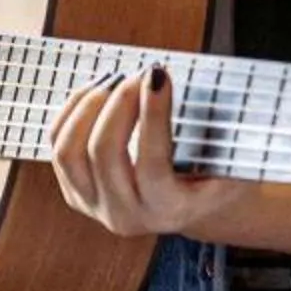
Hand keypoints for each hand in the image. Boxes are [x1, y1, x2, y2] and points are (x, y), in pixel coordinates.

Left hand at [49, 65, 236, 240]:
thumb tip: (224, 93)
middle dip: (119, 103)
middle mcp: (127, 216)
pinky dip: (72, 112)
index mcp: (171, 210)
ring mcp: (95, 207)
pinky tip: (96, 91)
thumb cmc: (216, 173)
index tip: (157, 75)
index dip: (153, 115)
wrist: (193, 204)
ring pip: (70, 152)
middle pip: (104, 154)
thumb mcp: (232, 160)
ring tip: (115, 80)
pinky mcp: (75, 193)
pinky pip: (58, 147)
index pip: (152, 162)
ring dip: (89, 107)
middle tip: (136, 74)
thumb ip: (225, 134)